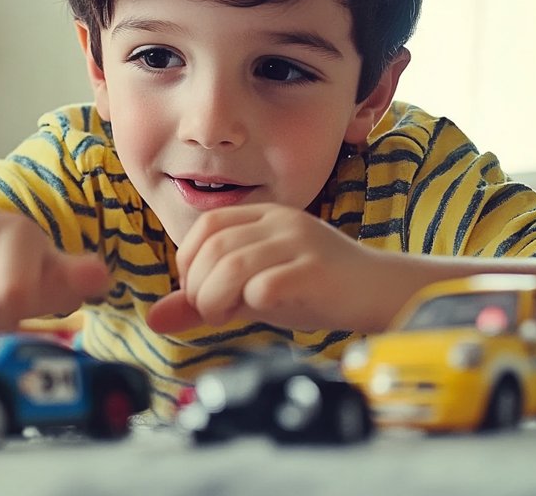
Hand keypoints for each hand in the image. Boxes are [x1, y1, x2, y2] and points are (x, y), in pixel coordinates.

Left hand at [146, 203, 395, 334]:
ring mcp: (301, 243)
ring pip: (233, 264)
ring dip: (216, 297)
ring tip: (225, 316)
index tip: (197, 290)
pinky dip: (251, 302)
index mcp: (265, 216)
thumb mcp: (252, 293)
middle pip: (215, 246)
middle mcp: (281, 222)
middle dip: (198, 285)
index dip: (189, 260)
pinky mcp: (318, 271)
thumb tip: (154, 319)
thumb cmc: (313, 290)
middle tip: (210, 311)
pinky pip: (267, 284)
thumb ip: (204, 301)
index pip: (207, 225)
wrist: (381, 293)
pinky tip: (260, 311)